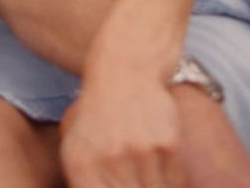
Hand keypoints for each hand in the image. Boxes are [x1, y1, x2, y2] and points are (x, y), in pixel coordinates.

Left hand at [59, 70, 184, 187]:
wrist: (124, 72)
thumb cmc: (95, 117)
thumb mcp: (74, 147)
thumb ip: (81, 181)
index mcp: (81, 166)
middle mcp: (110, 160)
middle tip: (136, 181)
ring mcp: (140, 151)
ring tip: (146, 176)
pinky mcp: (167, 143)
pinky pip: (175, 182)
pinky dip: (171, 184)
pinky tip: (162, 174)